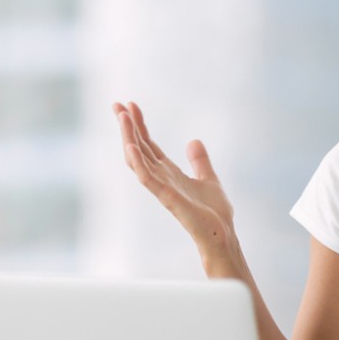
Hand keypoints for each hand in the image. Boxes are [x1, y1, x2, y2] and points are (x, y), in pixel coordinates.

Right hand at [113, 102, 236, 255]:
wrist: (222, 235)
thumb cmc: (214, 214)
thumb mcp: (209, 178)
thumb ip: (199, 161)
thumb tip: (194, 141)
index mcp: (169, 173)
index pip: (149, 145)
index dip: (139, 126)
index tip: (130, 105)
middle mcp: (161, 178)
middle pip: (139, 148)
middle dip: (127, 127)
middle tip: (116, 104)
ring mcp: (162, 188)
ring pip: (138, 159)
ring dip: (129, 138)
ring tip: (122, 116)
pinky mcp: (167, 198)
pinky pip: (147, 178)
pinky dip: (138, 162)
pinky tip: (131, 146)